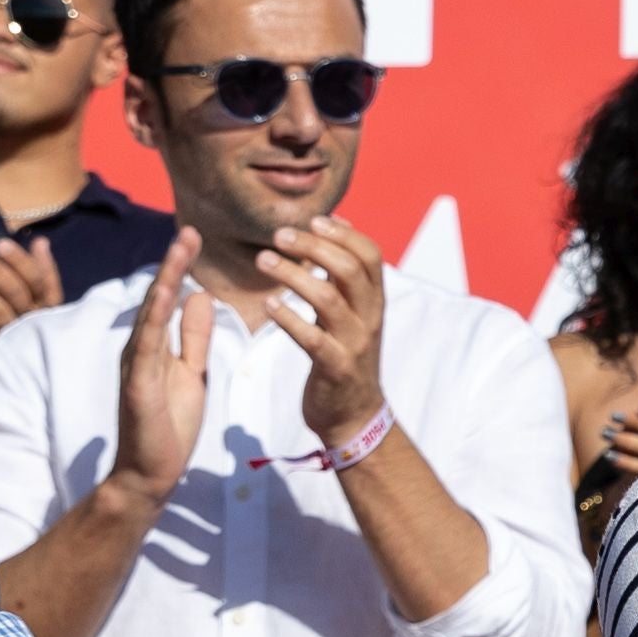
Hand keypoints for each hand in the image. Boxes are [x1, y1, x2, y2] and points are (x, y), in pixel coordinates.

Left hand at [0, 235, 66, 377]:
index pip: (39, 282)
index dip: (22, 262)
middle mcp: (37, 326)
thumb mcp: (31, 301)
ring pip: (3, 314)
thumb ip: (36, 275)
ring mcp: (19, 344)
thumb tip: (40, 242)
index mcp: (48, 311)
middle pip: (21, 295)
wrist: (13, 384)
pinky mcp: (1, 360)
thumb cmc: (22, 332)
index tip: (0, 244)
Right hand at [107, 228, 215, 509]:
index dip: (179, 267)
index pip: (167, 298)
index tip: (194, 236)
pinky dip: (154, 318)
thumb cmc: (168, 426)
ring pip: (150, 314)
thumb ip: (193, 336)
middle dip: (173, 263)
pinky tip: (165, 294)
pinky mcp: (137, 386)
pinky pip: (146, 347)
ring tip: (180, 248)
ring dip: (165, 279)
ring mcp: (135, 366)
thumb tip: (200, 296)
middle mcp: (139, 349)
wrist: (150, 475)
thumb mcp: (191, 372)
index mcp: (154, 346)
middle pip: (156, 297)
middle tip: (190, 230)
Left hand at [261, 218, 392, 445]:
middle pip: (349, 269)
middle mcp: (369, 318)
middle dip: (313, 246)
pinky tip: (269, 305)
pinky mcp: (336, 368)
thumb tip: (336, 225)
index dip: (344, 233)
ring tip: (263, 260)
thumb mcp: (354, 312)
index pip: (370, 255)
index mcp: (374, 301)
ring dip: (292, 275)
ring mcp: (355, 343)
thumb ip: (345, 274)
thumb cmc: (346, 356)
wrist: (355, 415)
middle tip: (279, 235)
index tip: (313, 220)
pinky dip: (288, 318)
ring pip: (328, 298)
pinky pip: (312, 338)